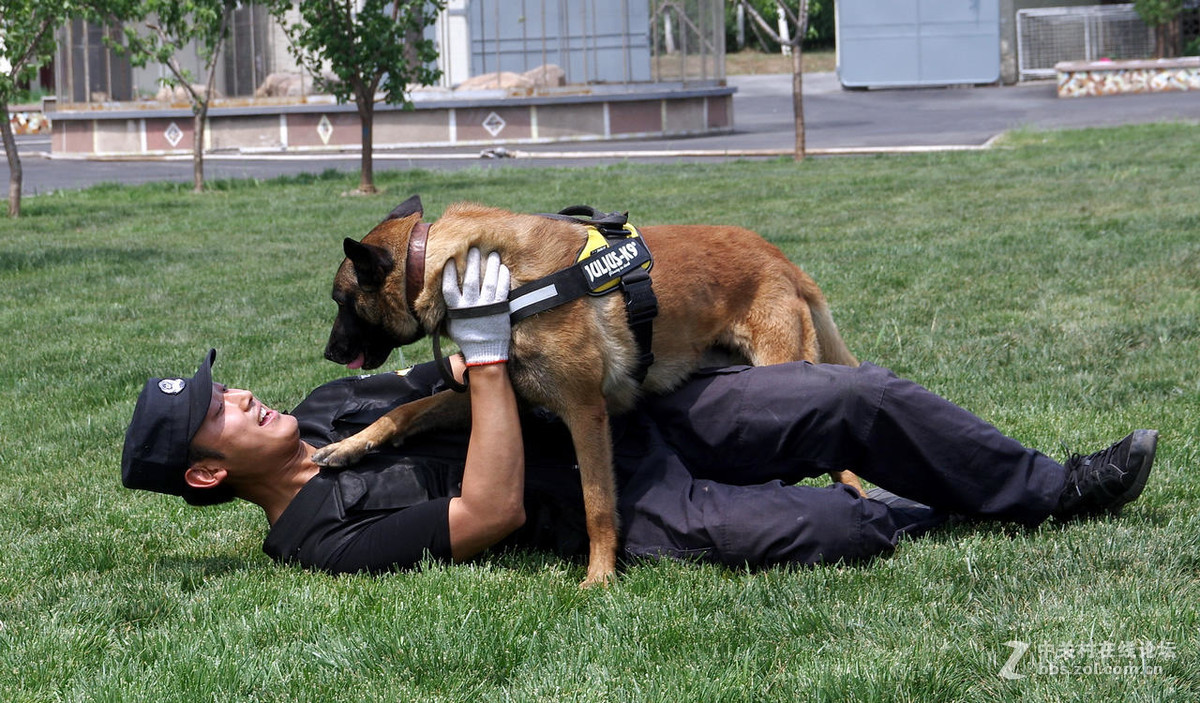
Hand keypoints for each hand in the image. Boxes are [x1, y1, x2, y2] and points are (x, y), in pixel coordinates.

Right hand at [442, 248, 511, 365]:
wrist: (485, 353)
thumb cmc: (467, 338)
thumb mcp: (452, 325)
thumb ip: (447, 310)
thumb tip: (433, 301)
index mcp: (457, 310)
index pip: (449, 288)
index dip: (449, 273)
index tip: (451, 259)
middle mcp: (471, 307)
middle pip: (470, 280)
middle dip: (472, 262)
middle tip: (473, 248)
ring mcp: (487, 308)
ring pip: (488, 282)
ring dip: (490, 266)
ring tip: (492, 253)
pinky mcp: (500, 309)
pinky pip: (502, 290)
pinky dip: (502, 278)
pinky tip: (502, 268)